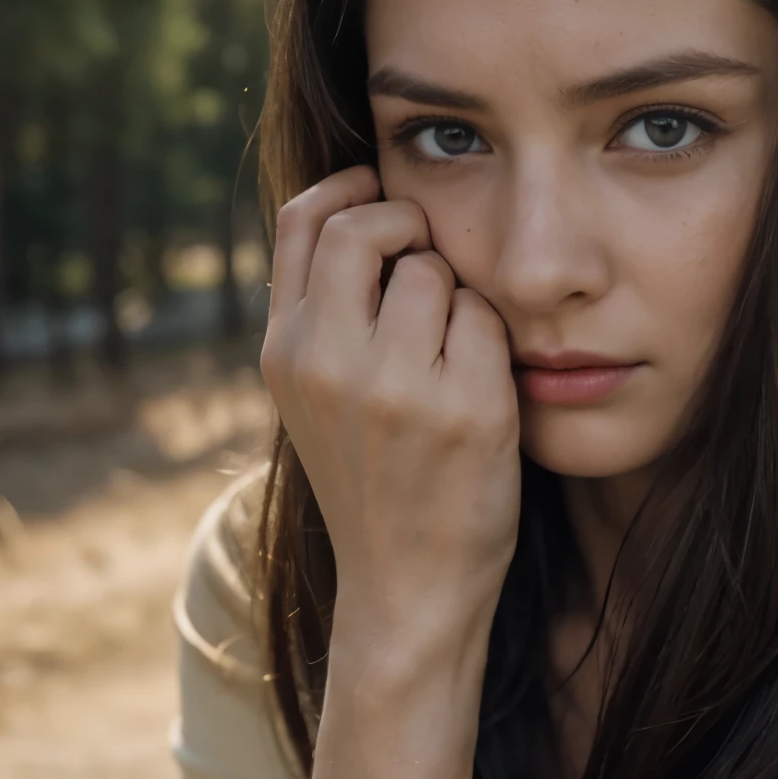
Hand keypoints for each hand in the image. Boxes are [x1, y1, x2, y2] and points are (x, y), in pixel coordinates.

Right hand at [261, 165, 519, 677]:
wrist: (408, 587)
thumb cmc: (375, 484)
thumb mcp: (316, 399)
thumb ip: (322, 316)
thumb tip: (356, 215)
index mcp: (285, 354)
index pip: (305, 221)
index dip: (350, 191)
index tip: (381, 196)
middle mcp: (329, 363)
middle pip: (367, 226)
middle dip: (409, 226)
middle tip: (431, 258)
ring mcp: (398, 388)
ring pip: (435, 270)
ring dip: (456, 293)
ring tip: (453, 349)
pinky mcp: (467, 410)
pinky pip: (487, 320)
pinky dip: (492, 341)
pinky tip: (482, 387)